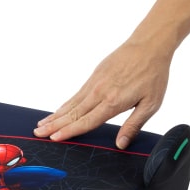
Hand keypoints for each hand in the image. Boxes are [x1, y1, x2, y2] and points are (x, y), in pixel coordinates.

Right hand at [34, 38, 172, 148]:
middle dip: (53, 125)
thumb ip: (133, 126)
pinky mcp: (93, 76)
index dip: (69, 132)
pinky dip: (64, 105)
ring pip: (70, 104)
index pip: (86, 121)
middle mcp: (99, 93)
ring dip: (54, 116)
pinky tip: (57, 111)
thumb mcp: (150, 104)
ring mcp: (94, 84)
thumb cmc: (152, 74)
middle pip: (72, 114)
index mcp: (112, 102)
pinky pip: (75, 95)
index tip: (54, 138)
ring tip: (40, 125)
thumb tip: (120, 144)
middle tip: (37, 134)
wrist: (149, 45)